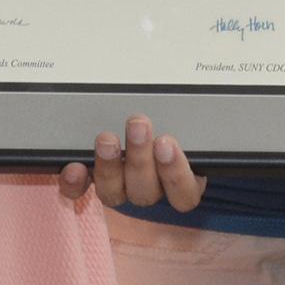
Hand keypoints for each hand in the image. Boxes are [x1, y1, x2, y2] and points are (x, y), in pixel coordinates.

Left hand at [59, 114, 205, 211]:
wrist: (141, 119)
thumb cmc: (172, 118)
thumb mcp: (186, 116)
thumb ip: (191, 114)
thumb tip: (210, 89)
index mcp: (181, 181)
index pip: (184, 195)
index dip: (176, 174)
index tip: (167, 142)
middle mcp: (151, 190)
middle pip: (146, 191)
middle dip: (139, 158)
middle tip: (138, 125)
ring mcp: (121, 188)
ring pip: (114, 193)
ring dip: (109, 166)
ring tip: (107, 139)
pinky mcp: (93, 181)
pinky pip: (81, 191)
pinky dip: (75, 182)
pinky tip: (74, 167)